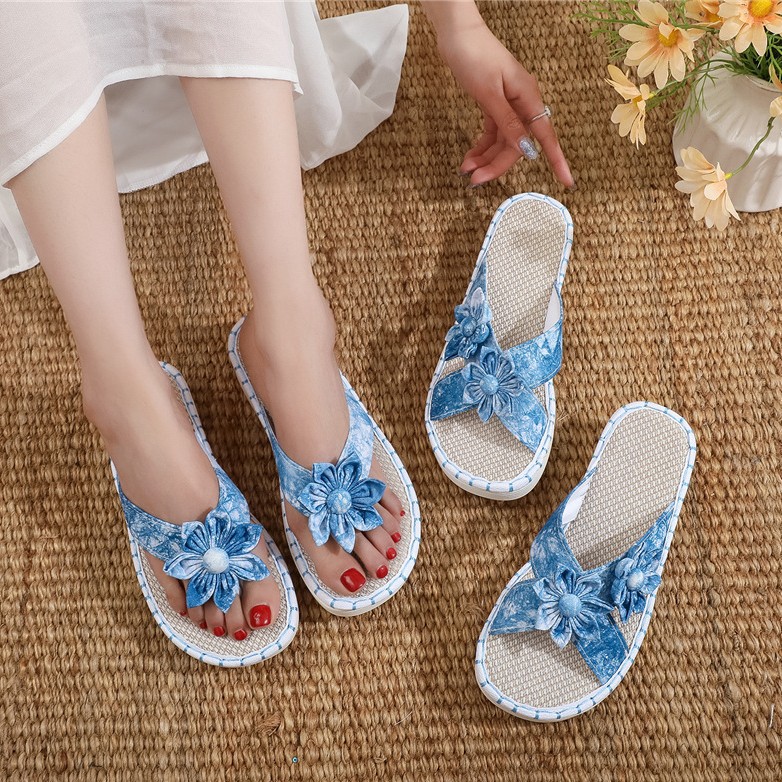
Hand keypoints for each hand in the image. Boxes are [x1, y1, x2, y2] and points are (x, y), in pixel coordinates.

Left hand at [437, 21, 573, 187]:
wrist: (456, 34)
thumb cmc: (474, 56)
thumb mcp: (489, 93)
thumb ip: (507, 123)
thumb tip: (526, 149)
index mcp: (527, 98)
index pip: (545, 137)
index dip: (556, 161)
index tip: (567, 183)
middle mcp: (521, 103)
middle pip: (517, 145)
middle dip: (496, 165)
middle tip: (474, 180)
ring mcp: (508, 104)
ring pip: (502, 142)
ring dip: (485, 158)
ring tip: (466, 170)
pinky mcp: (493, 103)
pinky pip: (492, 132)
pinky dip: (481, 146)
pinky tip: (470, 157)